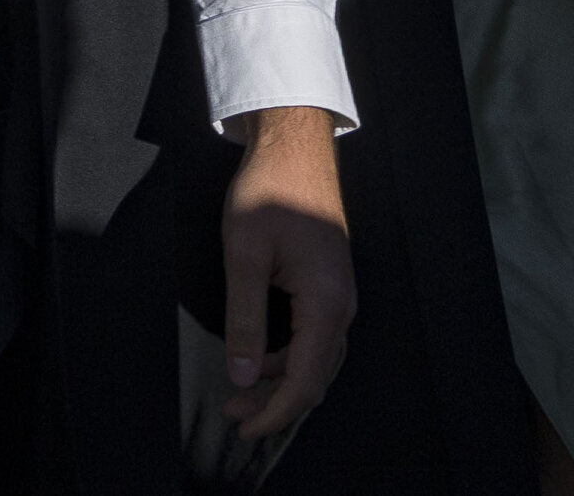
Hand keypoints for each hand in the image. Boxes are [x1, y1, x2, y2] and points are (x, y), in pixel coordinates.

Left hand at [217, 107, 353, 440]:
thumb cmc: (269, 191)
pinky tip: (260, 358)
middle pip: (314, 376)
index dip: (275, 412)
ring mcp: (340, 296)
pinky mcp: (329, 286)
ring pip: (314, 359)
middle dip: (274, 402)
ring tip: (240, 391)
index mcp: (326, 303)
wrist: (294, 146)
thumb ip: (245, 319)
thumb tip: (244, 375)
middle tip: (232, 413)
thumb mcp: (243, 254)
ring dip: (280, 381)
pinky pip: (314, 338)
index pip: (304, 380)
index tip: (242, 427)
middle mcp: (342, 306)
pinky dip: (288, 357)